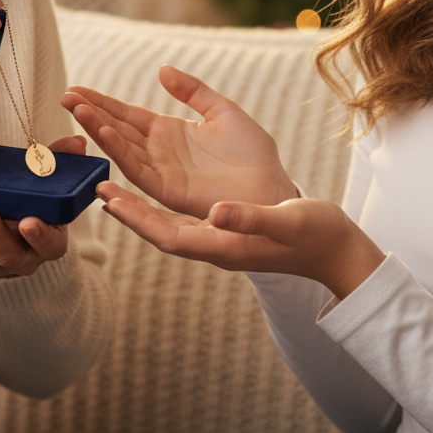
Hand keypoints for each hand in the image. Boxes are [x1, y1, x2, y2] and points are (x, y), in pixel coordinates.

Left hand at [0, 135, 82, 276]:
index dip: (40, 237)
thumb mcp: (50, 182)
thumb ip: (60, 161)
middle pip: (8, 254)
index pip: (50, 246)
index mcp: (50, 242)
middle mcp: (24, 258)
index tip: (28, 221)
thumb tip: (77, 142)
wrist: (13, 222)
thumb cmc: (34, 200)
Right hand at [61, 66, 296, 217]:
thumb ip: (193, 91)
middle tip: (65, 97)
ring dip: (99, 130)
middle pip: (117, 129)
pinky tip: (105, 135)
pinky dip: (120, 153)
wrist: (273, 189)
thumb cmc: (254, 155)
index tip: (76, 90)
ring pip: (122, 148)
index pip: (127, 115)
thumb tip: (162, 70)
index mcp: (170, 132)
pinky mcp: (169, 190)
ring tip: (78, 110)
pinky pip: (138, 171)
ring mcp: (162, 171)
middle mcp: (159, 152)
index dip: (102, 103)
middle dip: (91, 114)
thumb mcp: (223, 111)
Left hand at [97, 181, 384, 298]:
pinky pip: (180, 218)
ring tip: (111, 183)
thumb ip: (251, 219)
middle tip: (96, 185)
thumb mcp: (287, 222)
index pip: (167, 235)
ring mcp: (217, 241)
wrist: (336, 249)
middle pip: (157, 230)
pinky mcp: (223, 232)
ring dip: (138, 204)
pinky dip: (159, 203)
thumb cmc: (315, 235)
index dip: (136, 217)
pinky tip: (149, 187)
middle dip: (126, 209)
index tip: (109, 198)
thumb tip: (216, 213)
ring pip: (165, 224)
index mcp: (224, 248)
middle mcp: (213, 246)